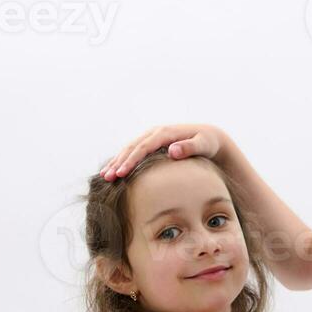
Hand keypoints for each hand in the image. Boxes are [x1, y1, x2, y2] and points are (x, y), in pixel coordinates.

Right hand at [101, 123, 228, 179]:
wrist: (208, 136)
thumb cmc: (207, 142)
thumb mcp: (203, 144)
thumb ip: (189, 147)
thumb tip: (172, 150)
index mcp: (164, 133)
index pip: (143, 147)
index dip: (131, 160)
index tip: (121, 173)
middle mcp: (154, 133)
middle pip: (131, 148)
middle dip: (118, 162)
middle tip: (107, 177)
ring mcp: (151, 137)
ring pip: (129, 149)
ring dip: (116, 162)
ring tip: (104, 176)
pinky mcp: (150, 144)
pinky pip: (133, 152)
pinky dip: (122, 161)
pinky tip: (113, 171)